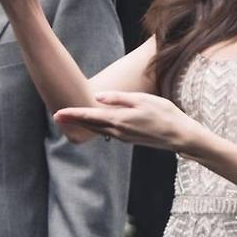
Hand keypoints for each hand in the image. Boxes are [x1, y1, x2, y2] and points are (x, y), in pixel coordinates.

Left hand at [54, 90, 203, 152]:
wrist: (180, 136)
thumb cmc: (164, 114)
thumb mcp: (142, 100)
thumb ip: (119, 98)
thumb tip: (98, 97)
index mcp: (119, 120)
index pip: (90, 116)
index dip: (73, 114)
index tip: (57, 113)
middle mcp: (118, 131)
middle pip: (91, 125)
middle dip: (74, 120)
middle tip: (57, 117)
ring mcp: (124, 137)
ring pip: (98, 130)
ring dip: (84, 125)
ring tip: (72, 119)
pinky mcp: (130, 139)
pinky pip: (108, 133)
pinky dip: (97, 128)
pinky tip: (95, 124)